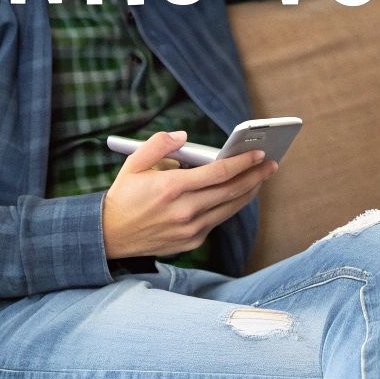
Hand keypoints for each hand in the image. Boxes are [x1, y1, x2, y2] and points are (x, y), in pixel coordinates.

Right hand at [101, 130, 278, 258]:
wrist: (108, 236)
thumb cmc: (123, 196)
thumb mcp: (133, 163)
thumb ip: (158, 144)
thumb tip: (184, 137)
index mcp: (171, 187)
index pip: (218, 173)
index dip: (242, 162)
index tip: (259, 153)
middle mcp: (184, 210)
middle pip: (231, 191)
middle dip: (255, 176)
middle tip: (272, 164)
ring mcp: (189, 229)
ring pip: (229, 208)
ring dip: (249, 192)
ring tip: (261, 177)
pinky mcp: (191, 241)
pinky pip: (218, 220)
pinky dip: (230, 206)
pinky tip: (239, 194)